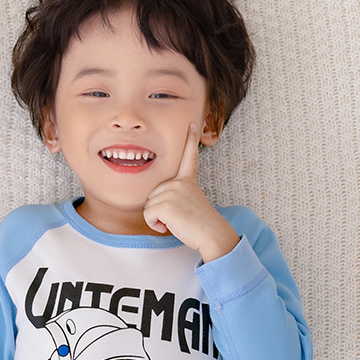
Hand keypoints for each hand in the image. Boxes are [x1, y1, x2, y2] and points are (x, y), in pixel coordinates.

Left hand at [143, 122, 237, 261]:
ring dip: (157, 218)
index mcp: (188, 180)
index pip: (189, 157)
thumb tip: (155, 203)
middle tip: (178, 217)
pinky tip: (169, 226)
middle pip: (153, 194)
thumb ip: (175, 196)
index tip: (191, 124)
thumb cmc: (200, 225)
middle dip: (159, 209)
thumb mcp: (189, 203)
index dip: (190, 140)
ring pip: (149, 205)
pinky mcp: (165, 203)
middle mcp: (180, 182)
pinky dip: (155, 224)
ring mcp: (172, 191)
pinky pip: (148, 215)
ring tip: (176, 221)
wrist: (212, 234)